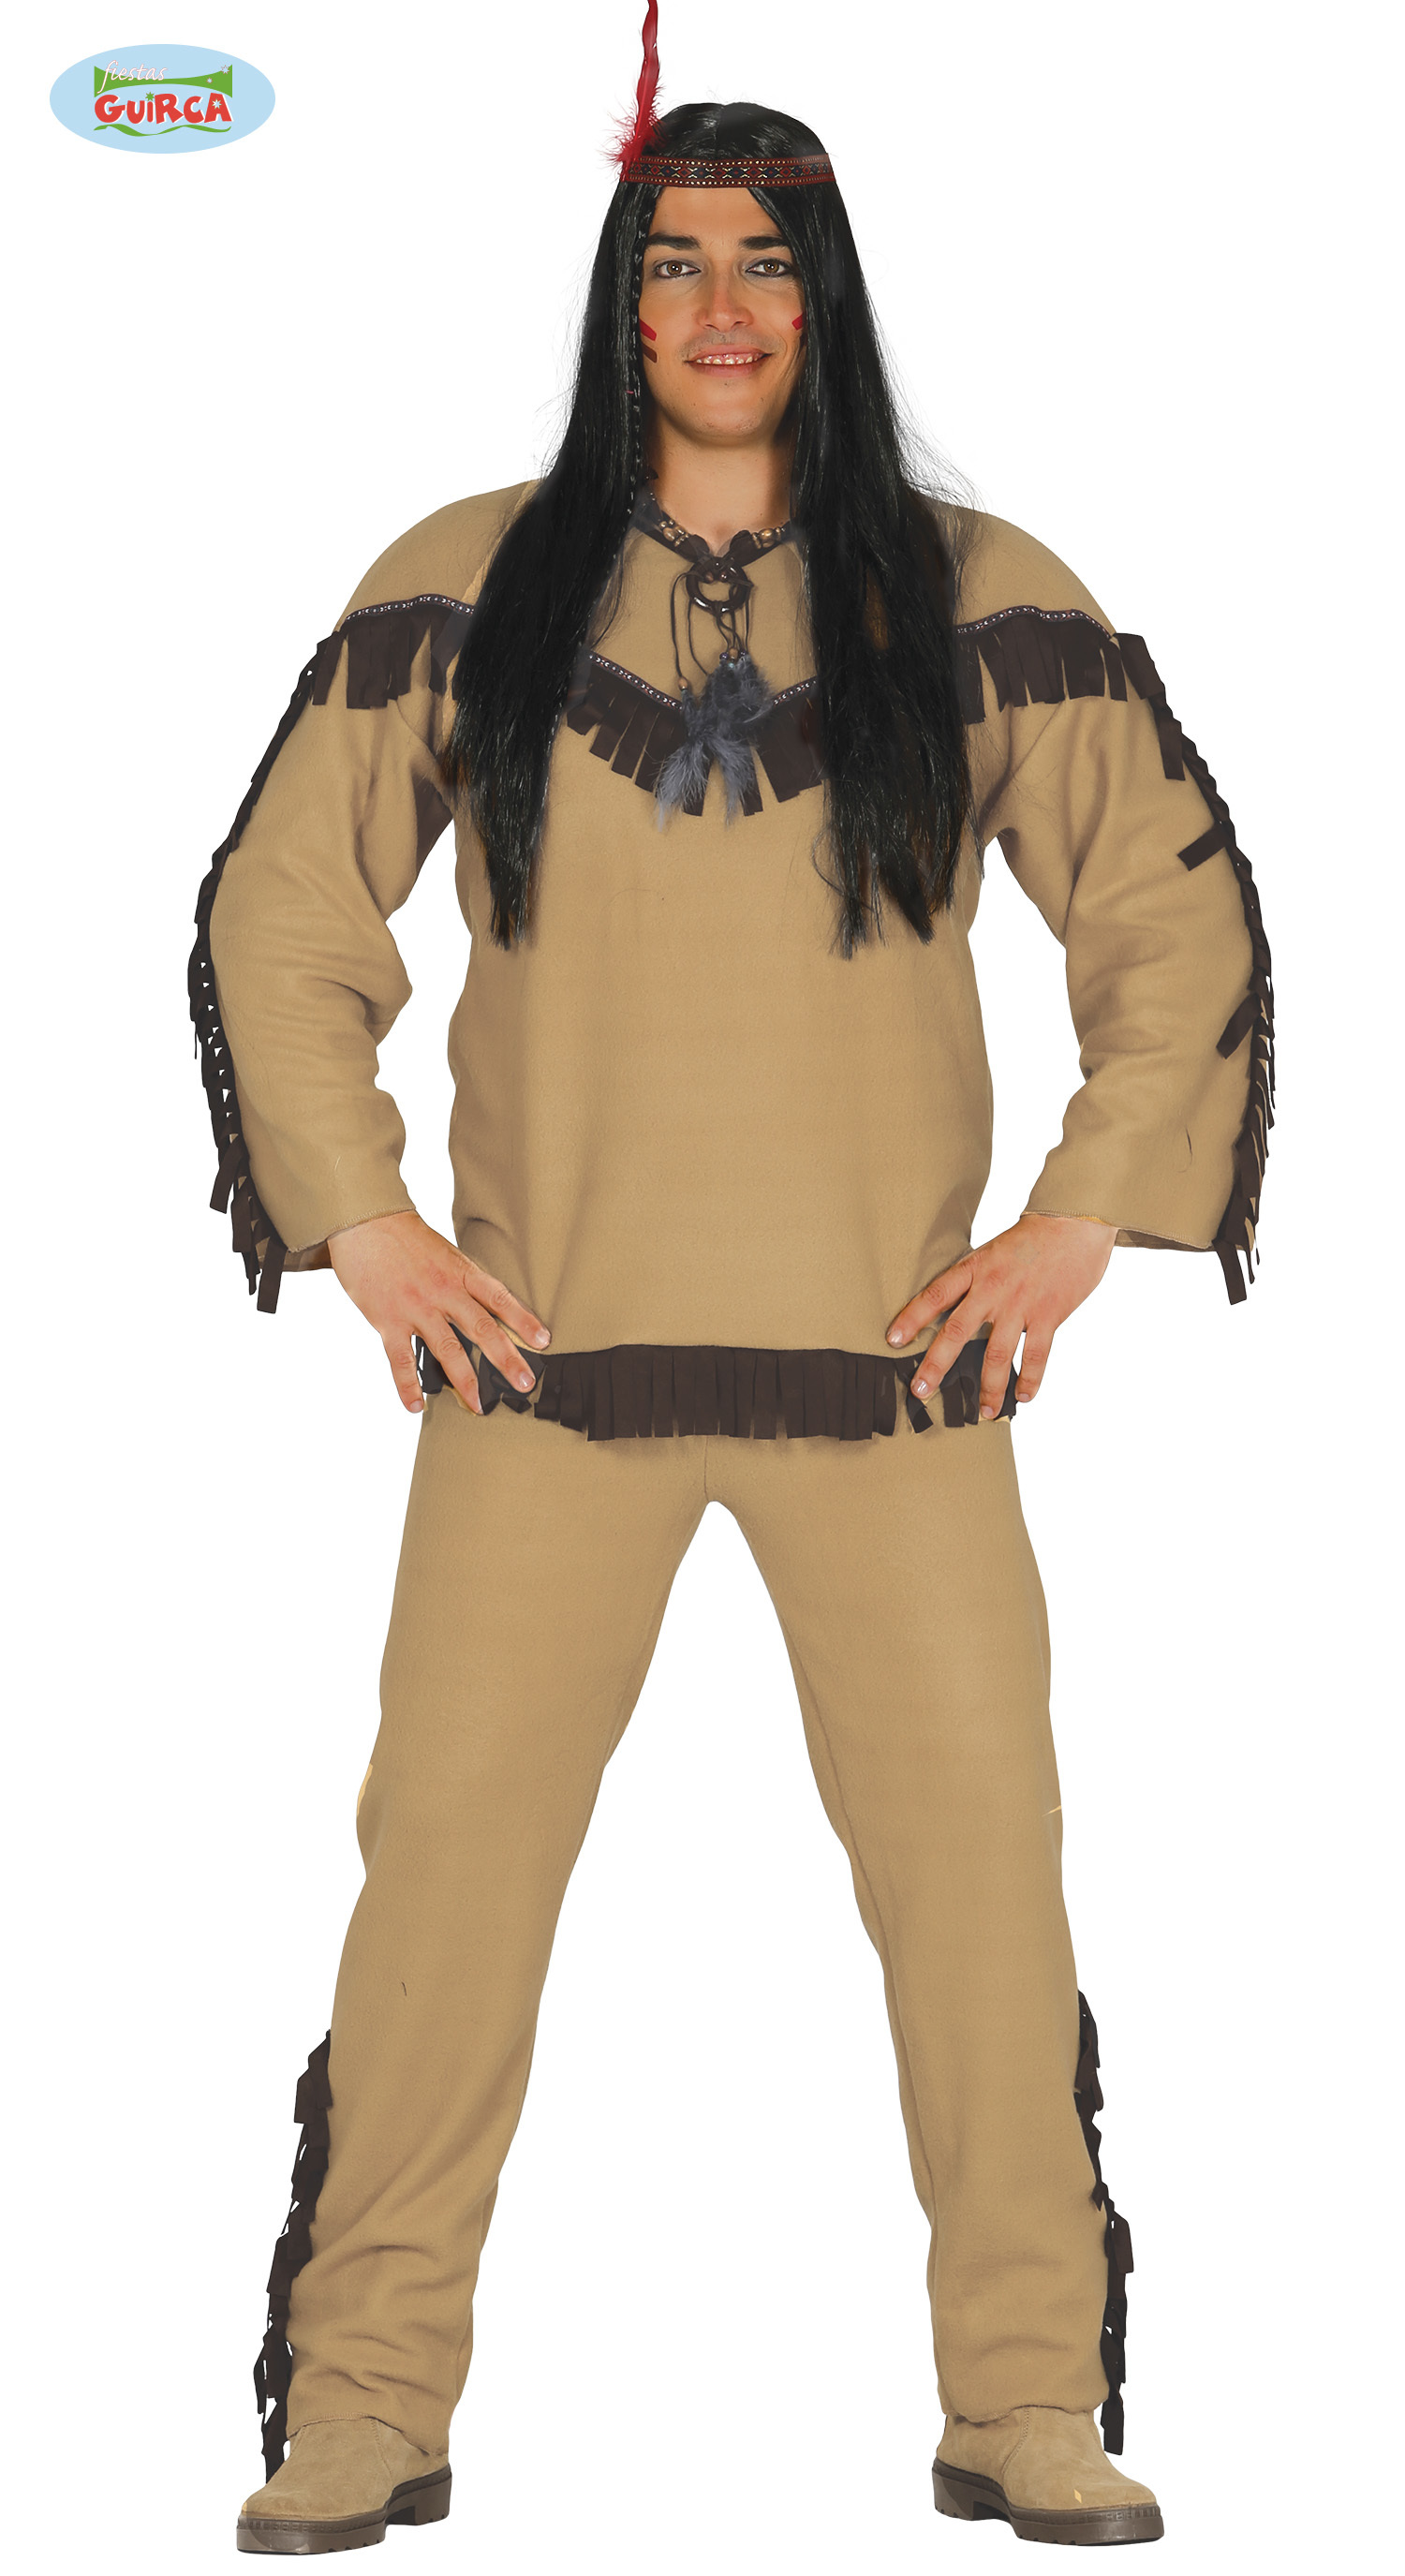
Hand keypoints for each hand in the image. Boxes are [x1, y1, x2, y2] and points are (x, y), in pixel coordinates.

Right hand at [327, 1210, 549, 1415]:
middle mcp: (443, 1291)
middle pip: (482, 1329)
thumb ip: (460, 1280)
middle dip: (507, 1359)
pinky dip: (408, 1386)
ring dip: (465, 1381)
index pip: (499, 1299)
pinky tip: (416, 1406)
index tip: (544, 1341)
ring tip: (479, 1406)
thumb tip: (480, 1305)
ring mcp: (416, 1308)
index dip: (523, 1320)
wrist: (364, 1222)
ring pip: (447, 1350)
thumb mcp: (443, 1252)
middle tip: (525, 1384)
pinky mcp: (388, 1321)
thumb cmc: (404, 1237)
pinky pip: (401, 1360)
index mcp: (460, 1272)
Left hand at [887, 1212, 1116, 1416]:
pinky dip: (1030, 1379)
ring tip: (983, 1413)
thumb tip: (960, 1306)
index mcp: (975, 1269)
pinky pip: (1036, 1355)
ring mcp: (1021, 1305)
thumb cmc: (1034, 1236)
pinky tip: (1024, 1397)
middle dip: (936, 1365)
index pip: (935, 1295)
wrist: (1075, 1221)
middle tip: (921, 1391)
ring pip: (997, 1354)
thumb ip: (978, 1279)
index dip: (912, 1318)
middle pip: (957, 1332)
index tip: (893, 1340)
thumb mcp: (994, 1250)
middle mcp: (993, 1289)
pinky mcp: (1049, 1315)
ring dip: (989, 1388)